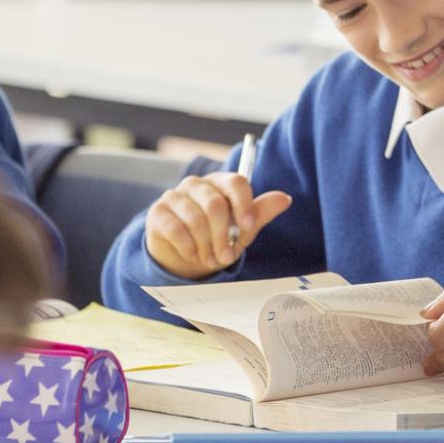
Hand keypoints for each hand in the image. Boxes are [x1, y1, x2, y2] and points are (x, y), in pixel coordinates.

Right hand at [143, 172, 293, 279]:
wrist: (186, 254)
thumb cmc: (218, 236)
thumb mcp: (242, 228)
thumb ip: (260, 212)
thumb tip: (285, 198)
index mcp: (221, 182)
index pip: (236, 182)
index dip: (244, 205)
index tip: (249, 229)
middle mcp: (197, 184)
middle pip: (215, 204)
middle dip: (222, 236)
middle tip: (226, 257)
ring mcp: (175, 195)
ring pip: (195, 218)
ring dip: (205, 245)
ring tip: (210, 260)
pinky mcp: (158, 211)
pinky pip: (175, 228)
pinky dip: (187, 246)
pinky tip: (192, 255)